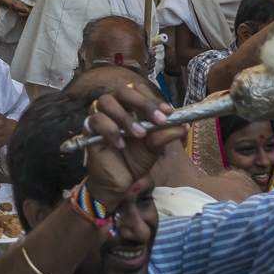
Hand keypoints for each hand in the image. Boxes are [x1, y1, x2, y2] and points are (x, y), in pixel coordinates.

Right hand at [76, 82, 180, 211]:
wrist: (120, 183)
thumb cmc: (135, 160)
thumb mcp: (154, 147)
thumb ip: (166, 134)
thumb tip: (185, 125)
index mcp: (129, 106)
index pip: (138, 90)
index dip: (153, 98)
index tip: (169, 112)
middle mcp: (113, 106)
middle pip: (123, 91)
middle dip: (143, 103)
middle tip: (159, 119)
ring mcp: (99, 116)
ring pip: (107, 102)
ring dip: (126, 117)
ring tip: (140, 135)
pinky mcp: (88, 130)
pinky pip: (96, 120)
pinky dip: (111, 131)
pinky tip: (121, 144)